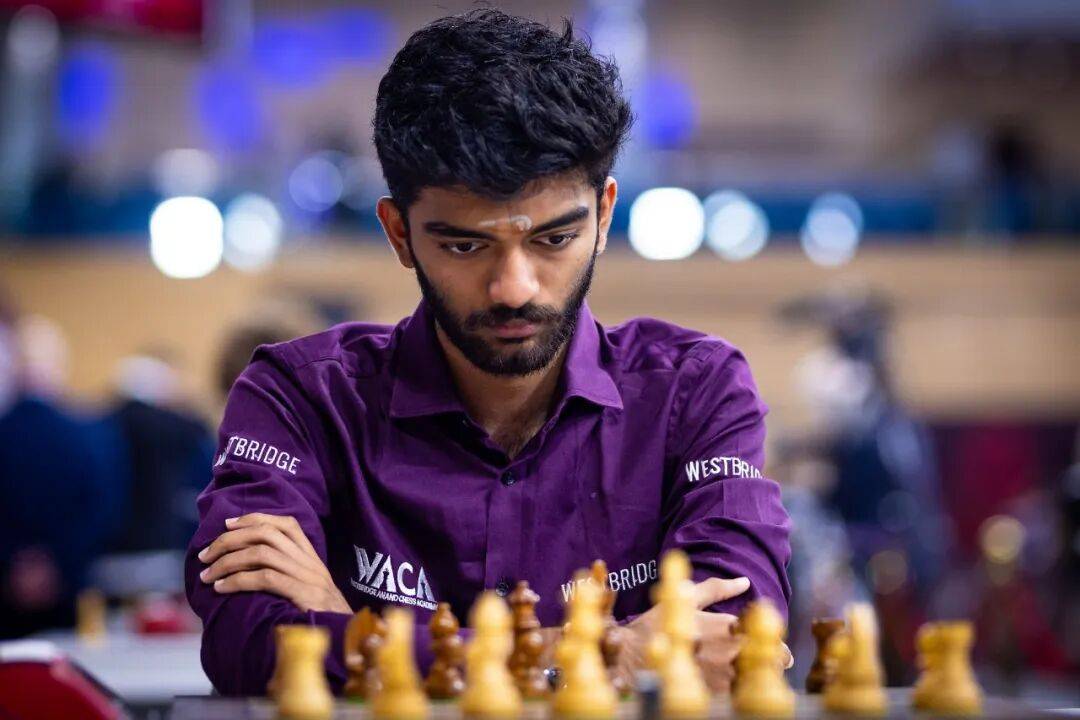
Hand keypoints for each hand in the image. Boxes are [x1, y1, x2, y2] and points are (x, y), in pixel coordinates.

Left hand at [198, 513, 350, 614]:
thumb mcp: (310, 587)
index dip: (254, 518)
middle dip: (230, 540)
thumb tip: (248, 565)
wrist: (346, 636)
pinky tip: (221, 589)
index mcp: (312, 556)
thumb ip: (289, 573)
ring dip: (227, 561)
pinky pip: (263, 578)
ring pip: (261, 552)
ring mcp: (306, 575)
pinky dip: (237, 580)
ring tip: (208, 575)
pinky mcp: (301, 593)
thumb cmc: (322, 615)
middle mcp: (309, 561)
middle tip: (206, 554)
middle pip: (266, 533)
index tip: (228, 524)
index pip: (285, 524)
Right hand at [623, 576, 791, 692]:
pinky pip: (740, 695)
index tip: (776, 646)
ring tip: (754, 677)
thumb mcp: (686, 599)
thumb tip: (744, 582)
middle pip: (774, 659)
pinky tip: (736, 689)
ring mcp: (722, 675)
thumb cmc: (657, 624)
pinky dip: (742, 692)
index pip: (768, 633)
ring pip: (761, 679)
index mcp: (725, 625)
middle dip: (777, 661)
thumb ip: (717, 589)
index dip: (777, 640)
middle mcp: (728, 650)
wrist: (631, 657)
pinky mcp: (713, 694)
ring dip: (761, 677)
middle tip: (773, 663)